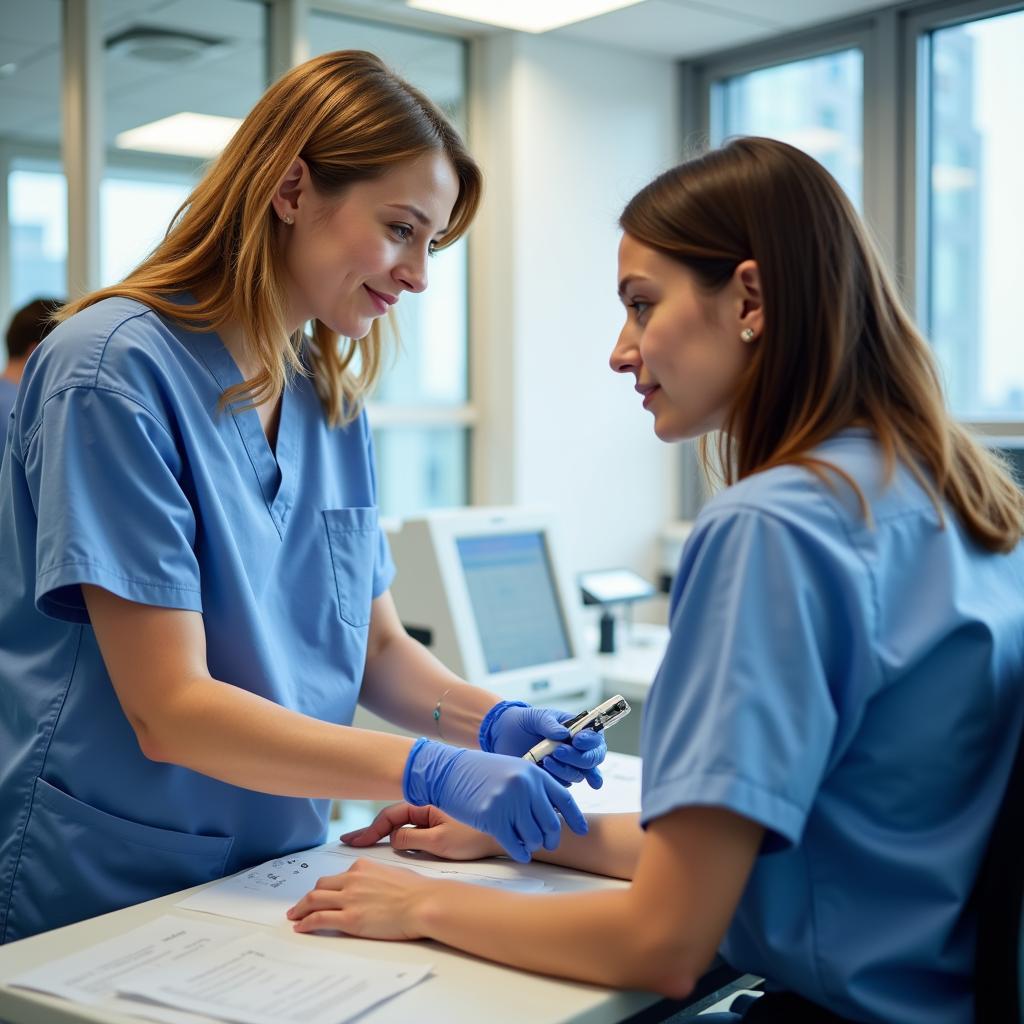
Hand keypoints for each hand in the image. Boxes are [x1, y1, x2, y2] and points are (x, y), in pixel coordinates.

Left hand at [286, 858, 431, 939]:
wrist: (423, 903)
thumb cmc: (417, 891)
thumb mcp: (393, 874)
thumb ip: (377, 879)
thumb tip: (374, 888)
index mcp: (363, 866)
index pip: (337, 876)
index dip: (326, 887)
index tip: (321, 894)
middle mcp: (352, 879)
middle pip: (320, 886)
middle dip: (308, 896)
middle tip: (300, 906)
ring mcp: (349, 898)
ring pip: (314, 900)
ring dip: (300, 909)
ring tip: (294, 917)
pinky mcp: (349, 918)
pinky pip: (319, 919)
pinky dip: (306, 923)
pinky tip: (301, 927)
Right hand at [342, 802, 502, 860]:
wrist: (508, 833)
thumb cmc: (476, 836)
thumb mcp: (440, 841)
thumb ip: (412, 839)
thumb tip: (391, 840)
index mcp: (427, 804)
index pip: (391, 816)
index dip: (370, 829)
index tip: (353, 841)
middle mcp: (429, 806)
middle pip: (394, 818)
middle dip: (372, 829)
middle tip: (350, 842)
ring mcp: (436, 815)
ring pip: (405, 825)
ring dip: (386, 834)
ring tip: (365, 844)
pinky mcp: (443, 825)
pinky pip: (417, 829)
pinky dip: (402, 837)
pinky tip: (393, 847)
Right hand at [403, 738, 587, 862]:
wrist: (448, 771)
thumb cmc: (480, 773)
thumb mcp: (513, 770)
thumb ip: (534, 788)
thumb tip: (555, 814)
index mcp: (533, 773)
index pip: (564, 799)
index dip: (576, 818)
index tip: (583, 831)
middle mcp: (524, 786)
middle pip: (551, 823)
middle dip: (551, 838)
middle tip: (547, 844)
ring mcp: (508, 801)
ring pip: (534, 837)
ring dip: (534, 845)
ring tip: (528, 844)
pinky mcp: (492, 817)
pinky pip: (515, 844)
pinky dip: (520, 853)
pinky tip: (519, 853)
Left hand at [479, 700, 606, 787]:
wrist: (505, 735)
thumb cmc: (526, 722)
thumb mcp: (537, 717)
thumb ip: (550, 724)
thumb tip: (564, 734)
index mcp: (579, 732)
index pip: (596, 739)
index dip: (591, 742)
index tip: (577, 740)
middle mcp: (578, 751)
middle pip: (593, 760)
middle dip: (579, 758)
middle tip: (559, 751)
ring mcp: (568, 767)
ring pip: (579, 775)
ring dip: (565, 769)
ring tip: (546, 759)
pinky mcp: (556, 780)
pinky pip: (563, 785)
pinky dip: (555, 778)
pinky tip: (543, 767)